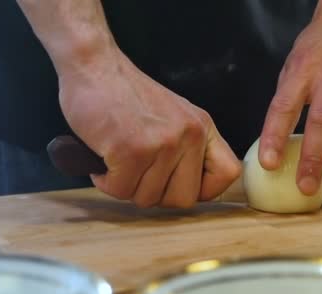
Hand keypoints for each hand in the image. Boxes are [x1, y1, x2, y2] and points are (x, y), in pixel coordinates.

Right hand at [57, 47, 240, 207]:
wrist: (94, 66)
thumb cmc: (126, 94)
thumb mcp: (174, 115)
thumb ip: (187, 148)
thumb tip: (190, 190)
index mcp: (202, 127)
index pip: (228, 174)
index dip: (203, 190)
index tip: (178, 185)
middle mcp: (189, 135)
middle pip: (184, 199)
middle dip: (156, 195)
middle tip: (138, 175)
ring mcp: (162, 143)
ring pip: (148, 198)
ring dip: (127, 186)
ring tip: (118, 160)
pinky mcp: (131, 150)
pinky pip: (121, 190)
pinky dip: (106, 181)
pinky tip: (105, 160)